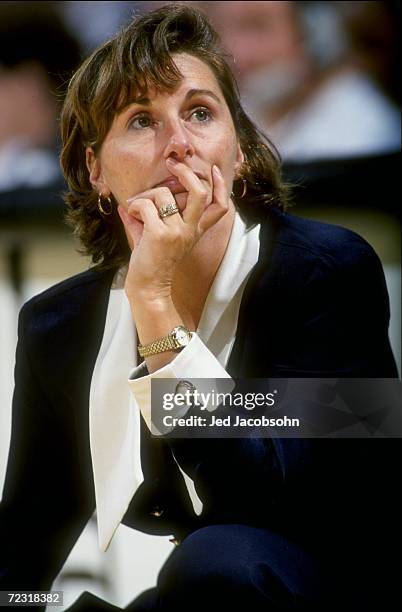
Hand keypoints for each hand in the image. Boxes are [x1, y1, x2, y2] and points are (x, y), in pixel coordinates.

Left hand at [118, 160, 228, 304]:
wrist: (148, 286)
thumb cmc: (151, 262)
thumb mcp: (157, 236)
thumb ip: (148, 218)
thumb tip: (127, 202)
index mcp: (195, 230)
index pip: (220, 206)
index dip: (220, 186)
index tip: (212, 170)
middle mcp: (190, 230)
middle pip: (199, 192)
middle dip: (185, 172)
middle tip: (172, 164)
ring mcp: (177, 232)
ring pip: (164, 194)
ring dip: (145, 195)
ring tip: (136, 207)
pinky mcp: (160, 234)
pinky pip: (145, 206)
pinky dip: (134, 206)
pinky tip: (130, 215)